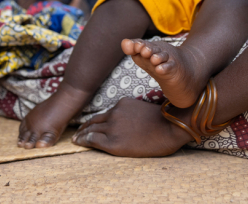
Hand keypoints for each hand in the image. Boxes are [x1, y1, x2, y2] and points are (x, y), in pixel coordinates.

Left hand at [72, 98, 193, 156]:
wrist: (170, 128)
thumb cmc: (164, 122)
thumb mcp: (144, 110)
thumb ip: (131, 113)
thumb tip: (128, 122)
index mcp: (122, 104)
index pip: (104, 114)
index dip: (94, 121)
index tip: (89, 125)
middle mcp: (115, 114)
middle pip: (94, 121)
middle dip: (85, 127)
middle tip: (78, 133)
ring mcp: (113, 127)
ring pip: (90, 131)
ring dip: (82, 135)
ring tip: (76, 139)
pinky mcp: (113, 142)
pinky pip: (93, 141)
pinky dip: (84, 141)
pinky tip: (79, 143)